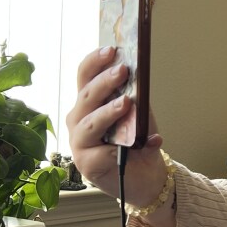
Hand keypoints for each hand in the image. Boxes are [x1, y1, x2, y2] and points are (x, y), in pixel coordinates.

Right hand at [65, 46, 166, 205]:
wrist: (147, 177)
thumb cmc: (138, 141)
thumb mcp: (139, 114)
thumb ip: (135, 97)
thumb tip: (138, 77)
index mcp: (88, 103)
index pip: (84, 76)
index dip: (95, 61)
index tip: (111, 49)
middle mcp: (79, 120)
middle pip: (86, 96)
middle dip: (104, 82)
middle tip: (122, 70)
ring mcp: (79, 143)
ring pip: (90, 123)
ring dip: (109, 112)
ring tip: (127, 104)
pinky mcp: (86, 165)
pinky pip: (101, 153)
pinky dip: (121, 148)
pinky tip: (141, 144)